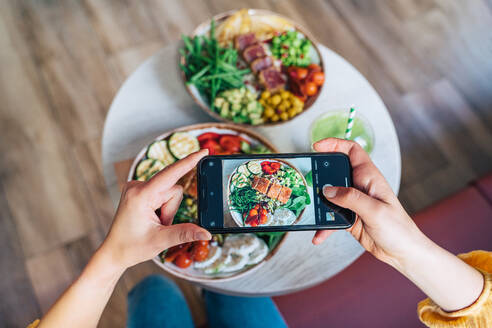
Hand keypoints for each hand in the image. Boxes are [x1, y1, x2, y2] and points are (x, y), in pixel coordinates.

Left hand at [100, 149, 211, 269]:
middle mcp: (137, 186)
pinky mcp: (139, 190)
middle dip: (171, 209)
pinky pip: (162, 194)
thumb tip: (207, 233)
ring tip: (154, 223)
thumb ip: (185, 233)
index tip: (204, 150)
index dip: (189, 162)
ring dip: (167, 210)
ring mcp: (137, 187)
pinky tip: (151, 218)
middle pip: (173, 189)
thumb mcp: (161, 241)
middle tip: (159, 225)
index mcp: (141, 195)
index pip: (171, 173)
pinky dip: (162, 207)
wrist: (114, 252)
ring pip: (169, 193)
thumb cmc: (132, 247)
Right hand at [312, 138, 426, 268]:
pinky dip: (323, 225)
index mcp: (369, 177)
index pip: (351, 151)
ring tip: (308, 208)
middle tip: (306, 179)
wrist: (402, 252)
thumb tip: (328, 190)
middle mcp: (360, 186)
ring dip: (318, 203)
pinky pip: (330, 216)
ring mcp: (353, 202)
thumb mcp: (375, 211)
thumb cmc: (398, 229)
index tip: (317, 146)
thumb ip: (351, 198)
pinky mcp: (349, 217)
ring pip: (329, 195)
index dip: (335, 144)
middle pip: (335, 171)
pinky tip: (318, 235)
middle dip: (319, 174)